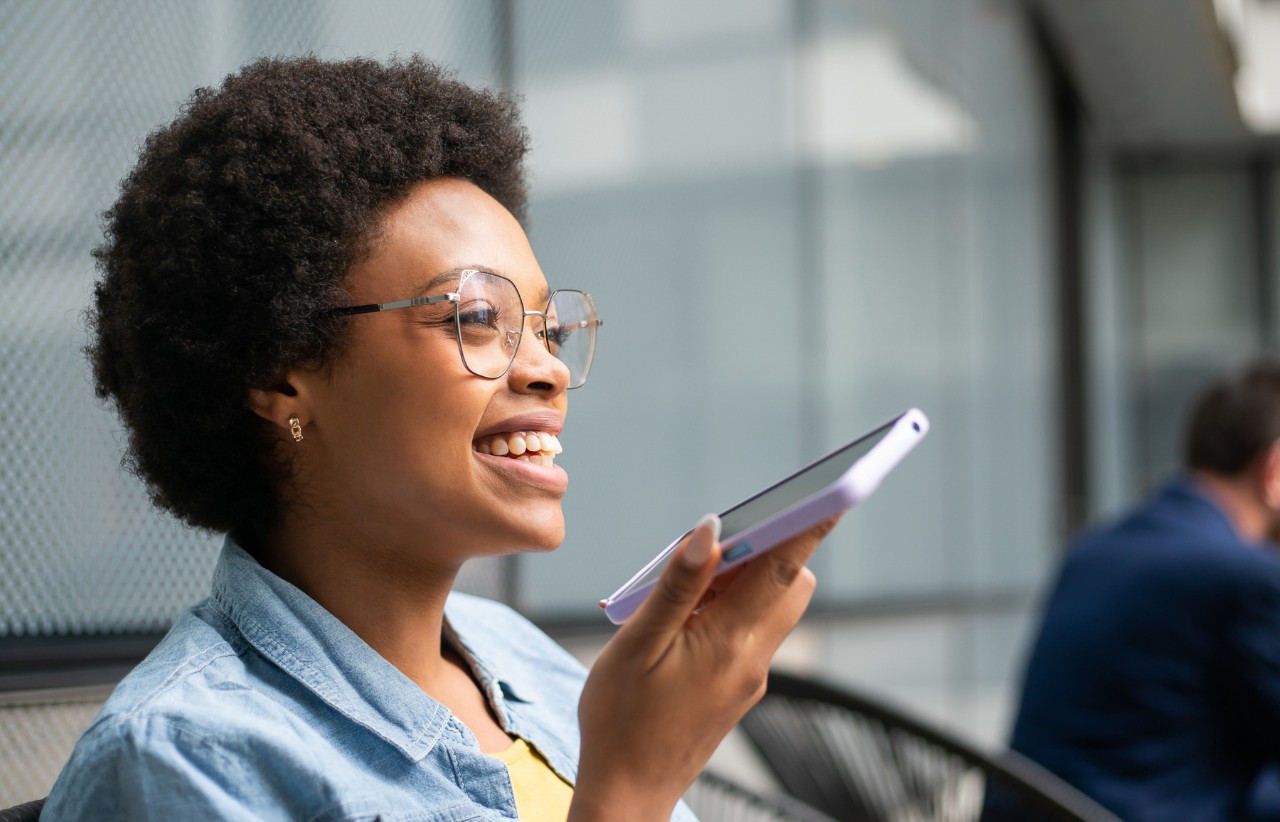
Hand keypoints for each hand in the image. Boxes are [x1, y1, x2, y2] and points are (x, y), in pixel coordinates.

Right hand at [569, 513, 838, 820]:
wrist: (628, 793)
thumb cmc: (621, 720)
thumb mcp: (637, 644)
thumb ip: (678, 584)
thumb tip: (709, 529)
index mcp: (729, 643)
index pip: (784, 570)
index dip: (809, 526)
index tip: (833, 491)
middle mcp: (753, 659)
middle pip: (790, 586)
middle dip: (772, 550)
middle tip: (723, 538)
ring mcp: (750, 676)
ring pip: (772, 608)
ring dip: (746, 580)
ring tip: (691, 580)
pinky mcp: (740, 687)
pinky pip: (750, 631)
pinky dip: (731, 608)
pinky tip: (686, 616)